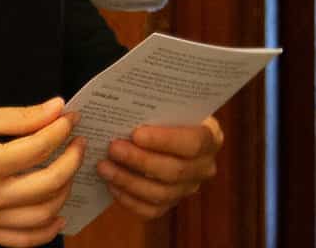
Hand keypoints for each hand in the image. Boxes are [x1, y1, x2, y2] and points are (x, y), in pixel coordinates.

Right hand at [0, 99, 83, 246]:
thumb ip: (20, 117)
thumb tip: (57, 108)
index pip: (39, 148)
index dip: (61, 129)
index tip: (70, 117)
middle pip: (48, 184)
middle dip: (71, 160)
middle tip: (77, 142)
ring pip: (40, 217)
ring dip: (64, 192)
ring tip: (68, 170)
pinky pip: (19, 241)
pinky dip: (44, 232)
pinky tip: (57, 213)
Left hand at [97, 116, 223, 219]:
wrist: (169, 131)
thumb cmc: (167, 113)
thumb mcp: (170, 105)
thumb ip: (158, 107)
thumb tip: (130, 106)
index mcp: (211, 137)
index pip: (193, 143)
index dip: (165, 140)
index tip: (136, 133)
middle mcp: (204, 167)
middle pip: (174, 171)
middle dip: (140, 160)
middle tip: (113, 148)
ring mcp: (188, 188)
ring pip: (161, 193)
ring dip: (129, 181)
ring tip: (105, 167)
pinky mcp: (171, 204)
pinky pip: (151, 210)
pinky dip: (129, 200)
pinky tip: (112, 185)